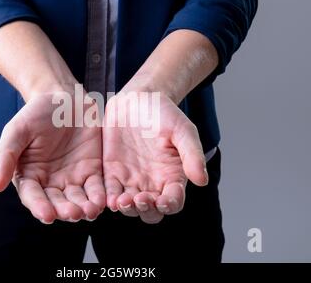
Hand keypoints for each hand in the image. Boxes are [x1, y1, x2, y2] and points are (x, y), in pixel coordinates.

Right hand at [0, 92, 105, 223]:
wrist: (64, 98)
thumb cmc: (36, 113)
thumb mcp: (17, 130)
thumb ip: (6, 156)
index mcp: (30, 176)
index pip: (33, 197)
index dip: (39, 207)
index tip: (46, 215)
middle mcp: (51, 183)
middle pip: (58, 203)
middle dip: (66, 210)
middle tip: (73, 214)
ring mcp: (73, 179)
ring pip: (79, 200)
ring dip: (85, 208)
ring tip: (90, 210)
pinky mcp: (93, 171)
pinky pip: (97, 187)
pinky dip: (100, 195)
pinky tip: (104, 201)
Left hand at [103, 92, 207, 223]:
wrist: (138, 99)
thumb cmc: (165, 114)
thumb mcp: (182, 129)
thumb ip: (192, 154)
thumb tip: (202, 180)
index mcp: (172, 177)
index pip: (174, 201)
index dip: (170, 205)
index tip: (163, 201)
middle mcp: (152, 183)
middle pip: (150, 211)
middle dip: (146, 210)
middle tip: (140, 200)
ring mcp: (131, 180)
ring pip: (129, 206)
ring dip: (126, 208)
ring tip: (122, 201)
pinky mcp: (112, 173)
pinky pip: (110, 192)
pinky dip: (109, 199)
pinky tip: (108, 199)